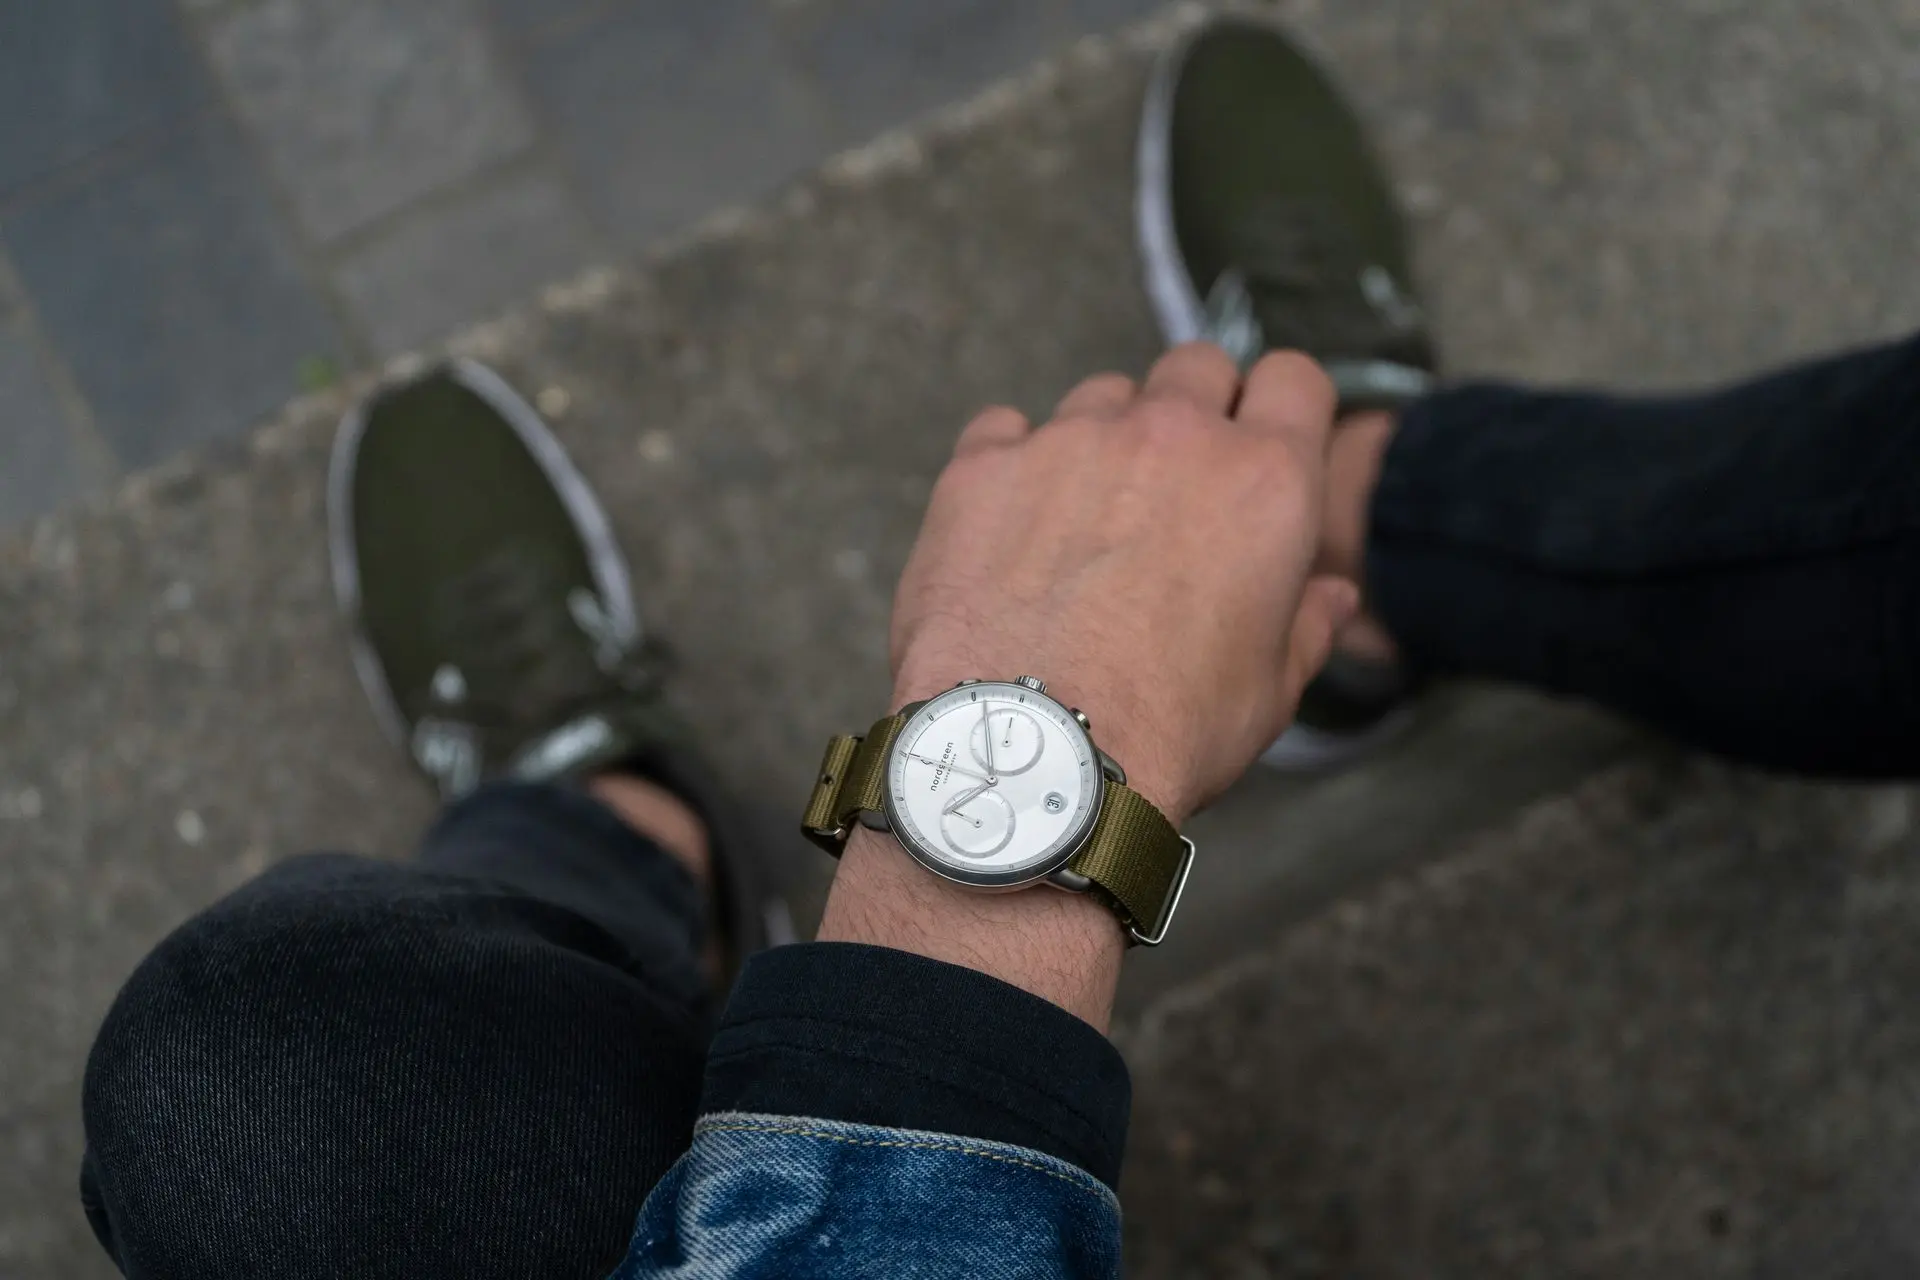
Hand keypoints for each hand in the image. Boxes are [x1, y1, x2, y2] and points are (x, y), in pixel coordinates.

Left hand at [888, 344, 1357, 822]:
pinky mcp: (985, 466)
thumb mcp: (1269, 690)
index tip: (1263, 440)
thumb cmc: (1165, 731)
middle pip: (1197, 367)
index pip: (1296, 378)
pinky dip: (1014, 465)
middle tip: (1175, 485)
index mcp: (1265, 482)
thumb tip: (1331, 594)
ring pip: (1102, 396)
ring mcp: (1072, 441)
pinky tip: (1011, 528)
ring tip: (1085, 524)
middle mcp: (1173, 437)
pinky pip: (1005, 428)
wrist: (1035, 758)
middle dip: (1195, 409)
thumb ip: (1306, 623)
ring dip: (1105, 440)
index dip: (1281, 407)